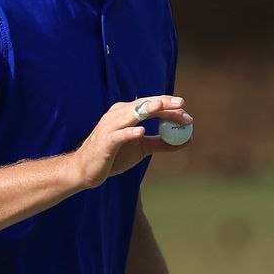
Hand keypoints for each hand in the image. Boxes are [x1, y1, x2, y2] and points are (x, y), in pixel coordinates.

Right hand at [70, 96, 191, 189]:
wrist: (85, 170)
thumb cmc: (114, 156)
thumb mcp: (141, 148)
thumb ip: (161, 143)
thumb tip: (187, 140)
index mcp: (126, 113)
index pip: (150, 104)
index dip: (168, 105)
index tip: (185, 109)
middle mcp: (117, 115)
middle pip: (143, 105)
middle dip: (163, 103)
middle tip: (181, 104)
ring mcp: (109, 127)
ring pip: (130, 114)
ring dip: (146, 110)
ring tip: (161, 107)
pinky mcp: (104, 142)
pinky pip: (118, 135)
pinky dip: (129, 132)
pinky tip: (141, 132)